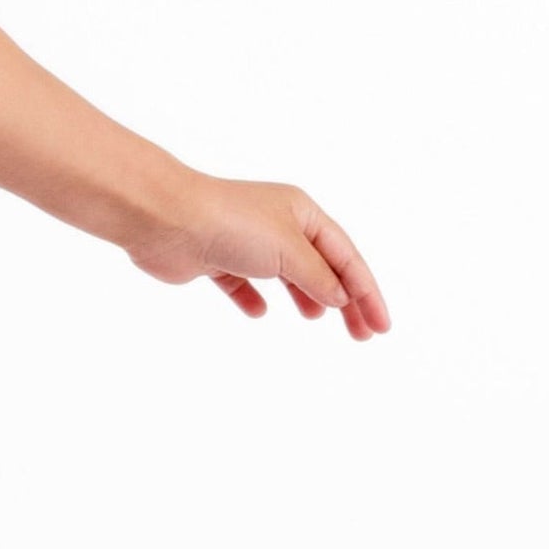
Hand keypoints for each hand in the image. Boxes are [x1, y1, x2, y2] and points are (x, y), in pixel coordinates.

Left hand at [130, 174, 389, 336]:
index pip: (346, 257)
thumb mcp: (289, 251)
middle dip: (344, 301)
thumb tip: (341, 298)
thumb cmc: (232, 225)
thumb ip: (318, 277)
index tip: (382, 327)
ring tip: (314, 318)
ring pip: (285, 274)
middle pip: (321, 267)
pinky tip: (258, 312)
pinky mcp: (215, 259)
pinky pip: (241, 282)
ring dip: (304, 296)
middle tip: (362, 335)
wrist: (167, 220)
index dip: (367, 293)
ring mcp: (245, 242)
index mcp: (302, 213)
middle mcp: (277, 224)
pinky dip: (252, 298)